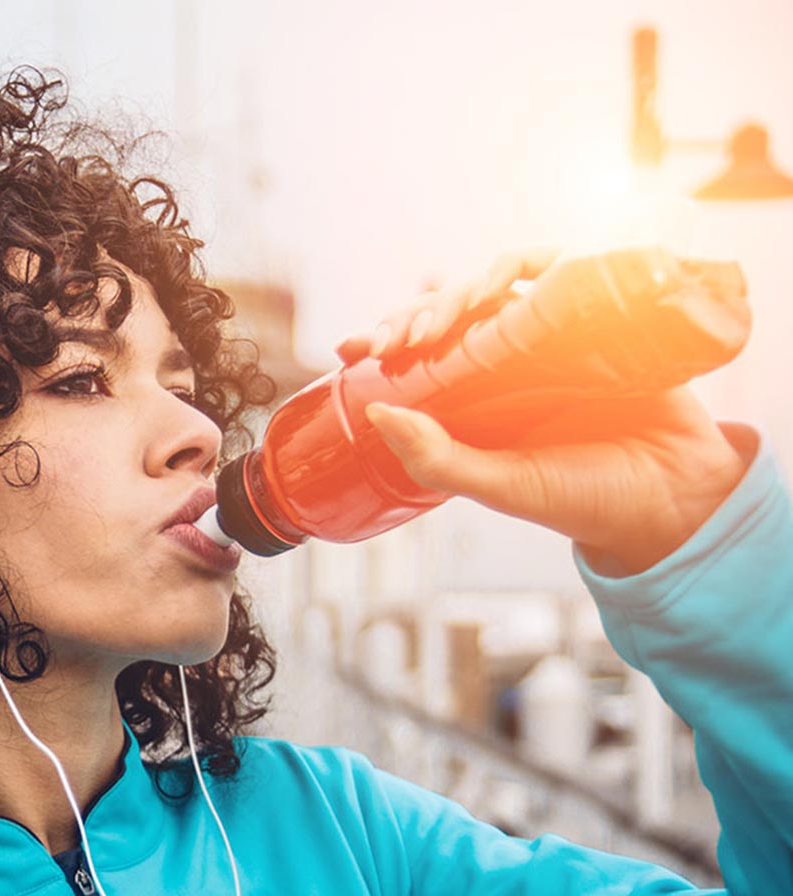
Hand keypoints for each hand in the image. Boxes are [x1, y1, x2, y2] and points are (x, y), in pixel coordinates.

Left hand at [339, 249, 750, 574]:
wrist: (676, 497)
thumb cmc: (584, 499)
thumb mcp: (503, 485)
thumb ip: (439, 459)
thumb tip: (375, 414)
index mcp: (480, 399)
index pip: (421, 354)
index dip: (387, 340)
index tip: (353, 348)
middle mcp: (511, 361)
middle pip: (453, 312)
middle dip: (419, 313)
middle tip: (400, 338)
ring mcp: (556, 337)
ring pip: (502, 284)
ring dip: (472, 286)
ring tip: (458, 310)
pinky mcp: (602, 318)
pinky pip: (568, 273)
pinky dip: (542, 264)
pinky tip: (520, 277)